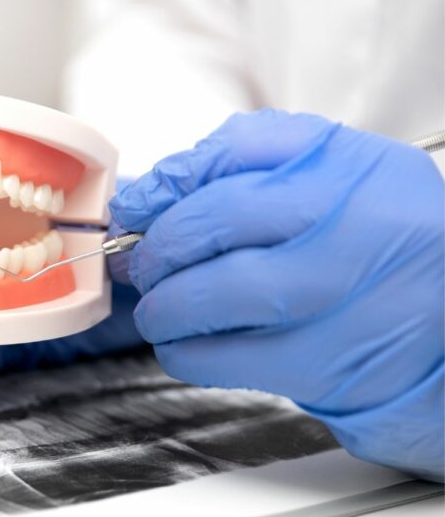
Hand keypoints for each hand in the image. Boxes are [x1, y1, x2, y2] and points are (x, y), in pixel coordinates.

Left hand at [110, 109, 443, 480]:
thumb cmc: (381, 240)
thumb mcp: (341, 173)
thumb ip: (253, 160)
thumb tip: (153, 191)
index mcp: (347, 169)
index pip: (234, 154)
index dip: (166, 183)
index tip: (135, 207)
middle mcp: (345, 228)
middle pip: (215, 220)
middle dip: (157, 244)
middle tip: (140, 260)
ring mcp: (333, 299)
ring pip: (211, 294)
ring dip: (162, 302)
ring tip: (159, 305)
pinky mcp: (319, 363)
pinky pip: (220, 357)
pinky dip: (181, 349)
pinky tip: (184, 341)